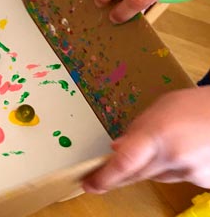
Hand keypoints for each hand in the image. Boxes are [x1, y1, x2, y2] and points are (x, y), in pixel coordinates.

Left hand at [83, 87, 209, 192]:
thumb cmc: (194, 105)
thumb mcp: (159, 109)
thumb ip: (136, 130)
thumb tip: (115, 149)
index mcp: (157, 134)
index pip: (124, 162)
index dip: (104, 177)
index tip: (89, 184)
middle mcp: (172, 156)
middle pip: (136, 174)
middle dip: (120, 174)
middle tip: (107, 173)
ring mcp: (190, 171)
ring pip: (157, 177)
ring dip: (153, 166)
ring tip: (170, 143)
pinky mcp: (204, 181)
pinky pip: (178, 178)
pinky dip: (175, 168)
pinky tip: (187, 151)